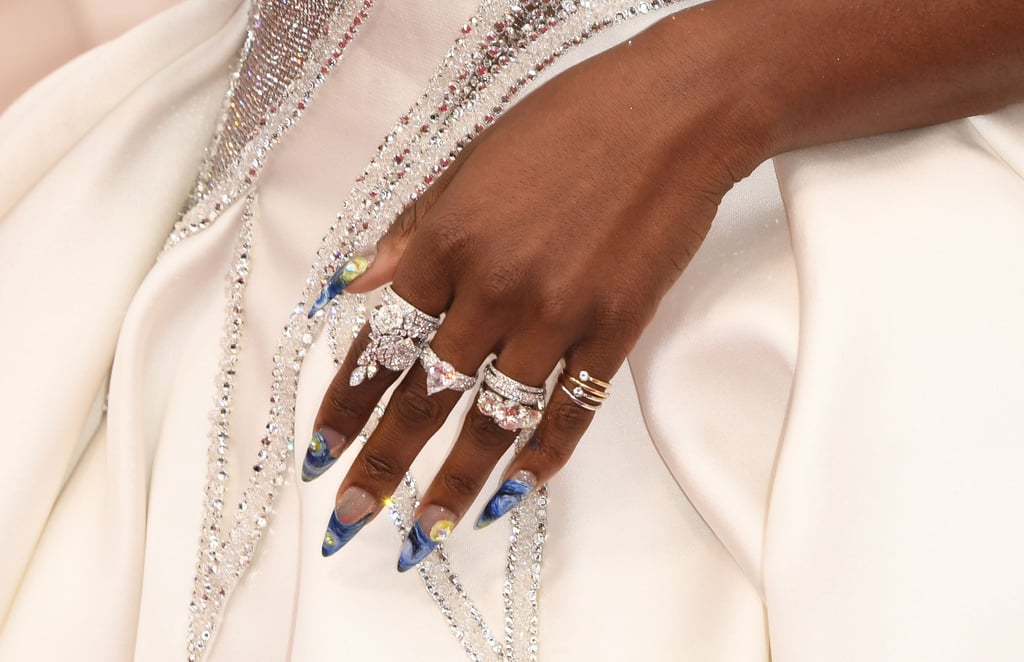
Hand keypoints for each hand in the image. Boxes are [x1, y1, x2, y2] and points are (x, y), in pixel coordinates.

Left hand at [303, 0, 1023, 569]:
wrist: (674, 115)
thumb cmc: (567, 123)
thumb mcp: (469, 161)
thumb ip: (411, 232)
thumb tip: (356, 284)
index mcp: (449, 241)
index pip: (382, 343)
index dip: (345, 404)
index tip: (320, 453)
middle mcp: (494, 288)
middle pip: (426, 396)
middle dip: (382, 465)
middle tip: (350, 520)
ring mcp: (559, 316)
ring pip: (495, 419)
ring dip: (457, 482)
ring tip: (426, 532)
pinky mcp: (616, 331)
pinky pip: (573, 410)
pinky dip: (544, 456)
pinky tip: (518, 493)